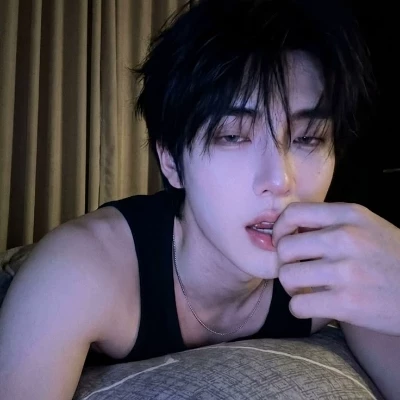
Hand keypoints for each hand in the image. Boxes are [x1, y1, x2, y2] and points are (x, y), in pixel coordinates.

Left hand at [273, 202, 399, 335]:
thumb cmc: (391, 258)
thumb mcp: (366, 226)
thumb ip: (330, 222)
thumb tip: (287, 228)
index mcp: (349, 215)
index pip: (294, 212)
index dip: (280, 229)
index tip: (283, 241)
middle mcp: (346, 238)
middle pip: (285, 248)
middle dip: (285, 262)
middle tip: (297, 269)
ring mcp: (347, 271)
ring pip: (287, 277)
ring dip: (292, 287)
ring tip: (306, 288)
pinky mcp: (348, 303)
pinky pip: (297, 305)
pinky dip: (300, 308)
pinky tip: (315, 305)